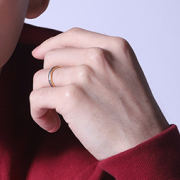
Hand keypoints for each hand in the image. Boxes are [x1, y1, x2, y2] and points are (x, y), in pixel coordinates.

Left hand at [30, 28, 168, 160]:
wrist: (143, 144)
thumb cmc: (133, 116)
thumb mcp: (124, 74)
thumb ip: (98, 61)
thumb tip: (57, 56)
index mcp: (115, 47)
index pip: (72, 36)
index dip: (50, 45)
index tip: (37, 55)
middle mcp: (99, 56)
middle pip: (51, 57)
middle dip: (47, 80)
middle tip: (57, 102)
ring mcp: (84, 75)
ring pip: (40, 78)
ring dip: (42, 100)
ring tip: (56, 117)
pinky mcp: (70, 97)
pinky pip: (36, 98)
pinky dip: (38, 113)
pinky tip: (52, 125)